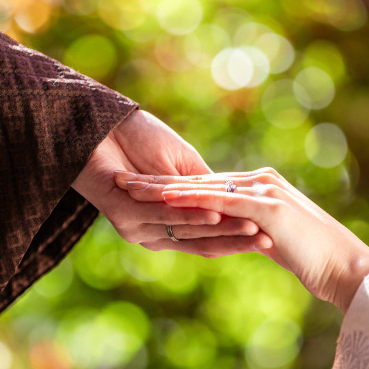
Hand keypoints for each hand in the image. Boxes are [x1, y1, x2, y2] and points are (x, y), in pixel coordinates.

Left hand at [71, 110, 271, 256]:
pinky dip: (191, 215)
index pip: (208, 235)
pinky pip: (163, 216)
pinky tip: (215, 214)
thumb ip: (203, 187)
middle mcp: (151, 231)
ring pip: (186, 231)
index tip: (272, 237)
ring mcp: (136, 225)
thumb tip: (231, 204)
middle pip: (201, 241)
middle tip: (271, 243)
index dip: (238, 236)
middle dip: (236, 241)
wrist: (96, 125)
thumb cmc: (138, 139)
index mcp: (165, 223)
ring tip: (253, 231)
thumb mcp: (181, 166)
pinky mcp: (122, 214)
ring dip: (220, 231)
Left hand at [121, 167, 368, 311]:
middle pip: (199, 181)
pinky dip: (194, 198)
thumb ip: (251, 229)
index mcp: (259, 187)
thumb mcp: (274, 239)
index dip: (172, 186)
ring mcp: (264, 191)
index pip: (206, 185)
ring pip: (204, 187)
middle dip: (159, 182)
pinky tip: (167, 198)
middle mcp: (259, 182)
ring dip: (166, 187)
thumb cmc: (314, 258)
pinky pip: (222, 201)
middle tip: (123, 179)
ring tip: (133, 185)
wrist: (345, 267)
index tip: (141, 187)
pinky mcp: (268, 206)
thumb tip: (233, 233)